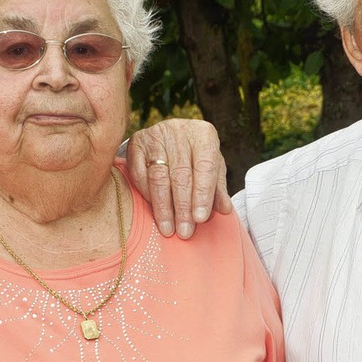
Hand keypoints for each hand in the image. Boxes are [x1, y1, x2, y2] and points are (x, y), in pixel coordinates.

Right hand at [126, 119, 232, 238]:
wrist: (171, 136)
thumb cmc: (196, 156)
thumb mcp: (212, 168)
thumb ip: (218, 188)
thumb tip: (224, 209)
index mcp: (204, 134)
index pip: (205, 167)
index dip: (203, 194)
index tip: (200, 218)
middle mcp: (179, 130)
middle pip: (181, 175)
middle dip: (183, 207)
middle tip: (184, 231)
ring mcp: (155, 135)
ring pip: (159, 177)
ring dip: (163, 207)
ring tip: (168, 229)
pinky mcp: (136, 143)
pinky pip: (140, 174)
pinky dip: (147, 195)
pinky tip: (154, 212)